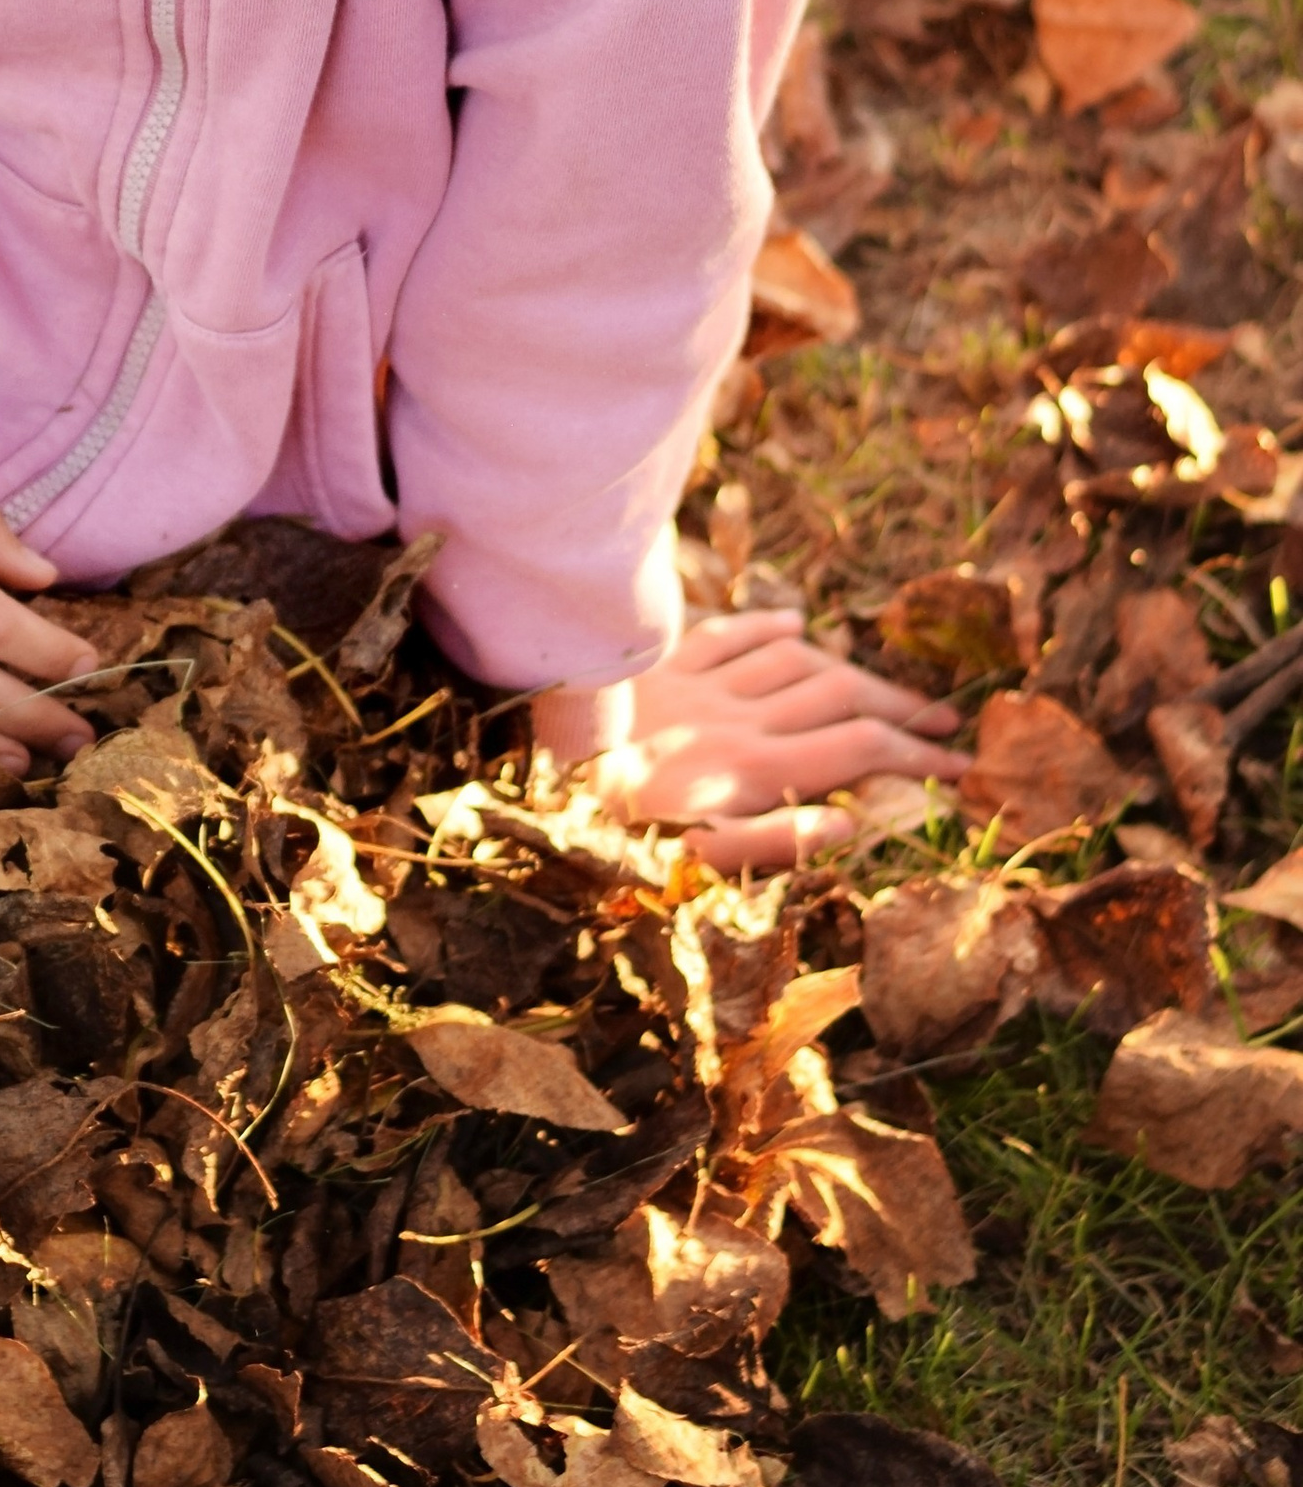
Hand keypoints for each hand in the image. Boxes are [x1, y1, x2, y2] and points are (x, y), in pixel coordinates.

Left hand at [554, 608, 968, 874]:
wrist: (524, 772)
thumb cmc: (609, 835)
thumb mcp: (697, 862)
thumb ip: (779, 842)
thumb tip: (852, 824)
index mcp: (751, 768)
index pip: (859, 749)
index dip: (917, 754)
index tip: (961, 764)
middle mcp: (735, 716)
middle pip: (842, 693)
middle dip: (901, 706)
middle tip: (945, 723)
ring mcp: (699, 684)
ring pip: (796, 659)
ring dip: (849, 668)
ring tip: (887, 688)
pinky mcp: (660, 665)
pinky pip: (729, 633)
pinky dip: (770, 627)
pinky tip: (797, 625)